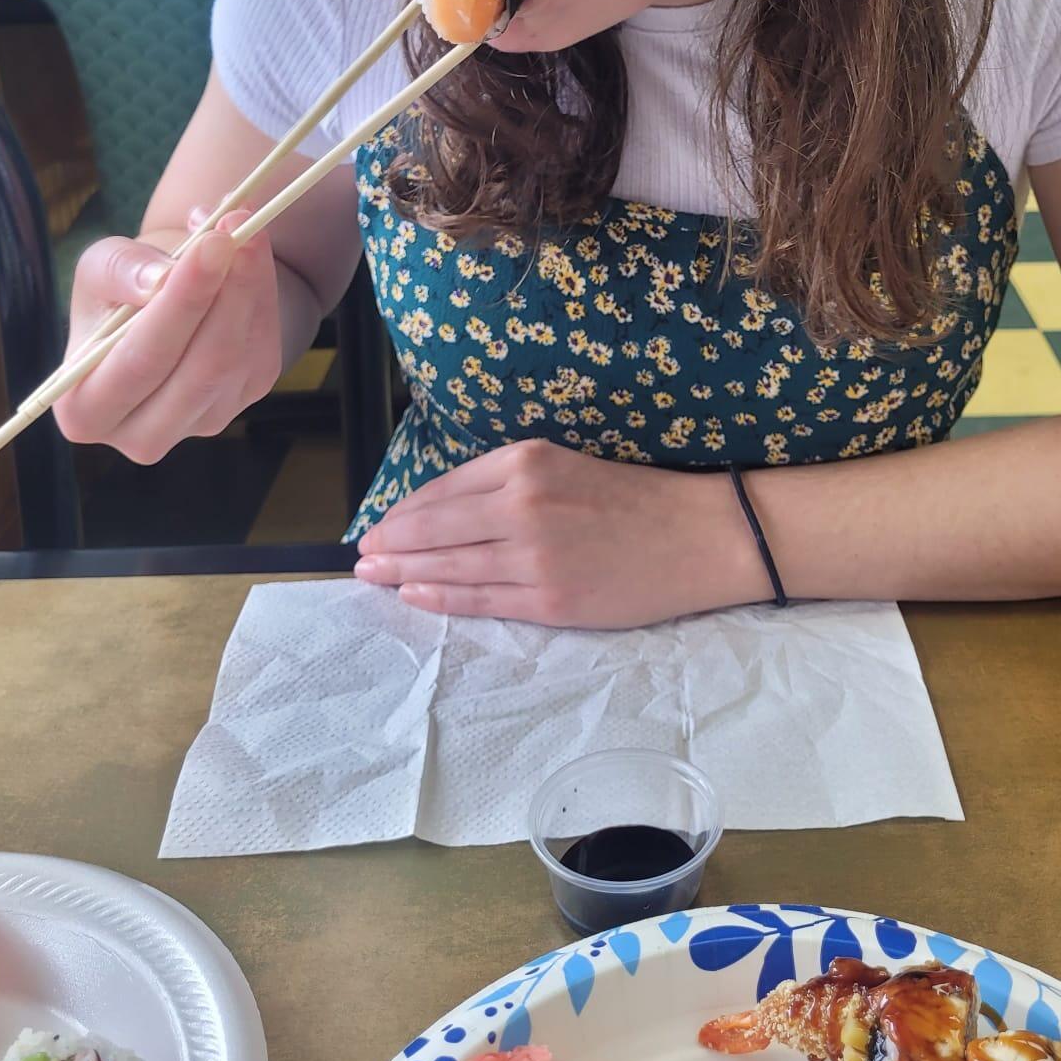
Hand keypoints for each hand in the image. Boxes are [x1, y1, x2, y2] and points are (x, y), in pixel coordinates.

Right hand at [52, 209, 282, 463]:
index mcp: (85, 410)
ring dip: (249, 288)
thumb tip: (158, 282)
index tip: (210, 245)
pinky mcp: (242, 401)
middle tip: (236, 233)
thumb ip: (119, 271)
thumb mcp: (101, 268)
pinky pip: (262, 351)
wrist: (166, 299)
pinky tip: (251, 257)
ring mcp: (199, 424)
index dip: (179, 305)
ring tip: (245, 229)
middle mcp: (140, 433)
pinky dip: (262, 297)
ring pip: (236, 359)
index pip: (138, 363)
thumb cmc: (122, 288)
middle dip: (223, 294)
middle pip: (196, 370)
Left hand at [353, 439, 767, 626]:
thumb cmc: (636, 498)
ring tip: (372, 576)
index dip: (407, 510)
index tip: (383, 523)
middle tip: (362, 556)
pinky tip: (412, 593)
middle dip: (392, 542)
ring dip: (403, 571)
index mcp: (528, 460)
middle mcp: (522, 502)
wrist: (698, 535)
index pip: (445, 487)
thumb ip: (511, 481)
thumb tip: (448, 506)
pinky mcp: (549, 599)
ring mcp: (534, 555)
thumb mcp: (568, 466)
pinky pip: (479, 599)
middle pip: (435, 526)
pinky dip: (439, 596)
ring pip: (449, 564)